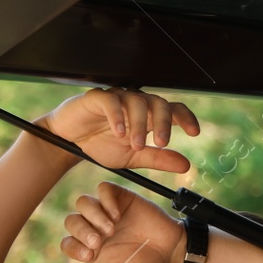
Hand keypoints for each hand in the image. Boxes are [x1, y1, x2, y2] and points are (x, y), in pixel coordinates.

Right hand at [39, 87, 199, 172]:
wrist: (68, 143)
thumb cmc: (100, 145)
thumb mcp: (133, 158)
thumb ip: (158, 159)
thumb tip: (186, 165)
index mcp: (147, 116)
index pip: (172, 109)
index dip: (185, 117)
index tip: (194, 132)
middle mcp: (135, 103)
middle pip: (157, 103)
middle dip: (163, 122)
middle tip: (162, 143)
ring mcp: (117, 98)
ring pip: (136, 101)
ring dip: (139, 125)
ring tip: (135, 145)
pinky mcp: (97, 97)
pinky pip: (111, 101)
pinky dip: (118, 116)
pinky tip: (119, 132)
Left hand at [61, 182, 186, 262]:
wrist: (170, 254)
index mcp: (91, 249)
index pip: (68, 243)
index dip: (74, 247)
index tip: (91, 255)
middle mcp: (95, 229)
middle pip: (72, 221)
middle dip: (81, 231)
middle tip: (98, 242)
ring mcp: (107, 211)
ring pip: (83, 203)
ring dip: (93, 215)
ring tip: (111, 228)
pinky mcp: (121, 198)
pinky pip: (103, 189)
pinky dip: (106, 200)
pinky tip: (118, 214)